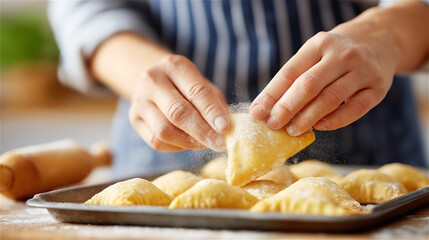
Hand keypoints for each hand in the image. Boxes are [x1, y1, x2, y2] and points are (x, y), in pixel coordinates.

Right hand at [129, 55, 229, 151]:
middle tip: (220, 144)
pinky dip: (176, 146)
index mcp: (174, 66)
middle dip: (202, 131)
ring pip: (164, 130)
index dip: (212, 113)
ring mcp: (139, 100)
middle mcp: (153, 80)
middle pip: (178, 113)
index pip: (197, 92)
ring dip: (189, 142)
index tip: (226, 129)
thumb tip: (229, 127)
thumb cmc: (186, 86)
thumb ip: (215, 104)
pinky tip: (188, 143)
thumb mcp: (203, 85)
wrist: (154, 81)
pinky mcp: (134, 118)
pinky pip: (156, 141)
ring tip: (205, 144)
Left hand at [250, 25, 397, 135]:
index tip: (257, 113)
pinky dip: (335, 120)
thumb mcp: (315, 53)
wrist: (380, 39)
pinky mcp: (378, 88)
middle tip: (273, 125)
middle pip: (309, 86)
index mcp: (319, 44)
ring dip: (307, 118)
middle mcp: (342, 55)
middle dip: (286, 108)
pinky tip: (319, 126)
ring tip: (291, 130)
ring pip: (330, 98)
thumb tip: (267, 108)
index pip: (290, 72)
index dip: (271, 95)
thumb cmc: (336, 54)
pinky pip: (355, 109)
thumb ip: (295, 77)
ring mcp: (362, 71)